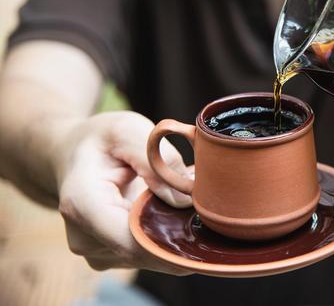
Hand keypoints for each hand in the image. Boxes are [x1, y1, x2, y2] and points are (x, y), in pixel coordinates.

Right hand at [55, 111, 192, 272]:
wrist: (74, 153)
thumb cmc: (102, 139)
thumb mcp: (127, 130)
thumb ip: (155, 159)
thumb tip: (184, 200)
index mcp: (83, 204)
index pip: (130, 241)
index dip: (169, 241)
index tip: (202, 225)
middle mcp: (84, 237)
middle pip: (144, 253)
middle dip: (179, 234)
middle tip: (205, 206)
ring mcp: (96, 251)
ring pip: (150, 257)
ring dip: (173, 234)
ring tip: (179, 199)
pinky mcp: (110, 256)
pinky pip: (148, 255)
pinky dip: (165, 235)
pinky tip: (168, 211)